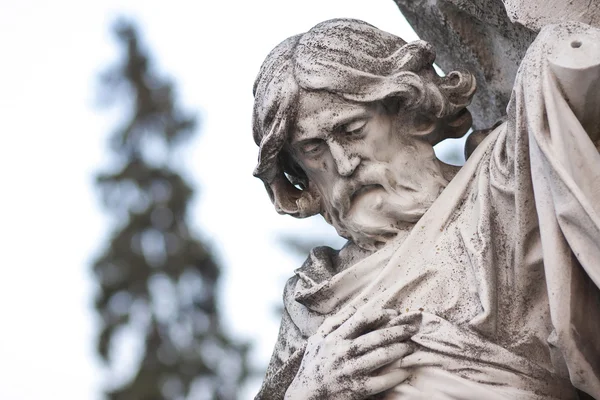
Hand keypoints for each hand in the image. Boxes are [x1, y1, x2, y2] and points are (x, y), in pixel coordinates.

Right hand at [284, 309, 416, 399]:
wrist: (304, 398)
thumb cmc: (312, 366)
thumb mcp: (316, 340)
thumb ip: (333, 323)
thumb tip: (354, 307)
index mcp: (333, 338)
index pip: (361, 319)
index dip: (381, 314)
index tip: (394, 313)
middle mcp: (341, 352)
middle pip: (375, 337)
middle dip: (397, 330)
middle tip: (413, 327)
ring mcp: (349, 371)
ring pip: (380, 356)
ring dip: (399, 350)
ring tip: (411, 346)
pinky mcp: (356, 389)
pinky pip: (381, 381)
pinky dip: (395, 376)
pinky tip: (405, 371)